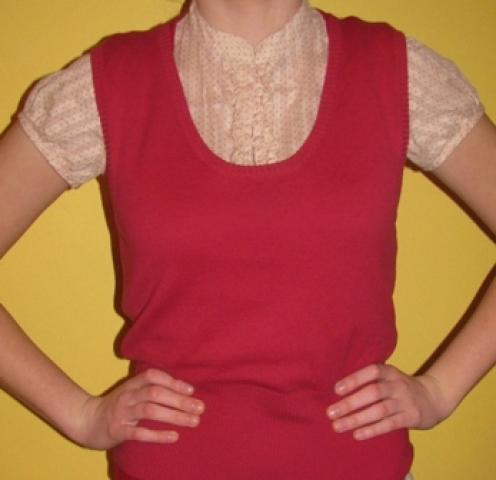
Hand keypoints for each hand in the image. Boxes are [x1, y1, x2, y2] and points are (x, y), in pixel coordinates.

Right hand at [74, 368, 205, 449]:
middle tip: (200, 408)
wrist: (86, 421)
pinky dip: (158, 434)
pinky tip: (174, 436)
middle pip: (156, 393)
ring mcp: (122, 413)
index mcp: (132, 384)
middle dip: (180, 400)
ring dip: (174, 416)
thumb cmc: (117, 406)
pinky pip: (139, 432)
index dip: (173, 381)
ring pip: (150, 411)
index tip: (191, 390)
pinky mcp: (118, 431)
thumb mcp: (132, 392)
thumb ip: (151, 388)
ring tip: (194, 421)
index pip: (154, 376)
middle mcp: (128, 396)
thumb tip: (183, 390)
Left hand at [325, 363, 453, 440]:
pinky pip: (390, 424)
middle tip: (331, 412)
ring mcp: (405, 401)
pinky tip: (357, 435)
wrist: (434, 397)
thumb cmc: (400, 388)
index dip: (354, 379)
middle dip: (350, 403)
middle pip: (372, 393)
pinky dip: (372, 430)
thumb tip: (338, 390)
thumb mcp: (389, 377)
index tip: (336, 389)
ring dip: (357, 419)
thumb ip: (370, 380)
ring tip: (338, 426)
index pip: (372, 372)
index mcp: (389, 372)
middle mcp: (397, 385)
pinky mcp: (411, 417)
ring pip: (379, 411)